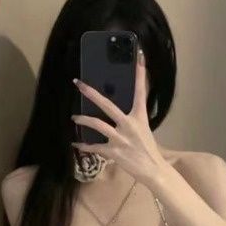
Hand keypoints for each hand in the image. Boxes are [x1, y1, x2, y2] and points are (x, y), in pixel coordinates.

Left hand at [71, 48, 167, 185]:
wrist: (152, 169)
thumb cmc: (147, 148)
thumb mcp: (144, 128)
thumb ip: (132, 118)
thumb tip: (117, 110)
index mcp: (139, 116)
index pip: (140, 91)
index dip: (140, 74)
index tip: (138, 56)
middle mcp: (129, 124)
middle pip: (107, 105)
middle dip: (91, 93)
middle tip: (78, 84)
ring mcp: (121, 138)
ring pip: (97, 125)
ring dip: (83, 120)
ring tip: (73, 118)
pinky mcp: (114, 152)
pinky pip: (95, 147)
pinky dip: (84, 146)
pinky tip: (76, 143)